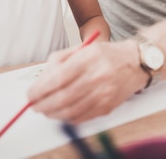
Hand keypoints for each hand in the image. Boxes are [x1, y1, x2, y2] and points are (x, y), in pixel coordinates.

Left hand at [27, 40, 145, 123]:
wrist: (135, 62)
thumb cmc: (105, 54)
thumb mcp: (82, 48)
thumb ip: (59, 61)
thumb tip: (41, 82)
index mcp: (89, 58)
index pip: (59, 77)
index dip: (40, 89)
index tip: (30, 94)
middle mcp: (98, 76)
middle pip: (64, 97)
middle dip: (43, 104)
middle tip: (34, 105)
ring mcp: (105, 93)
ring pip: (71, 110)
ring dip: (53, 113)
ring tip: (45, 110)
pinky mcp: (108, 106)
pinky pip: (82, 117)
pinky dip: (67, 118)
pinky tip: (61, 112)